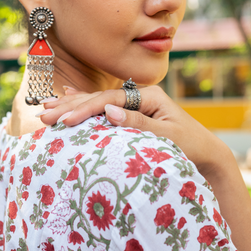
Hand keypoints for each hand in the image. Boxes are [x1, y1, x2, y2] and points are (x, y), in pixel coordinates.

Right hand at [36, 85, 233, 179]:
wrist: (206, 155)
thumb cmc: (191, 147)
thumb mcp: (168, 137)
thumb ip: (139, 124)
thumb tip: (108, 111)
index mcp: (148, 96)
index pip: (110, 99)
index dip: (86, 109)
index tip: (65, 120)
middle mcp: (139, 96)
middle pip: (99, 98)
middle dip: (71, 106)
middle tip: (44, 114)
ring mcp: (134, 105)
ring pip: (98, 102)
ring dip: (72, 105)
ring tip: (47, 106)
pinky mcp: (130, 115)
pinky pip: (103, 108)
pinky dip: (84, 104)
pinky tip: (67, 96)